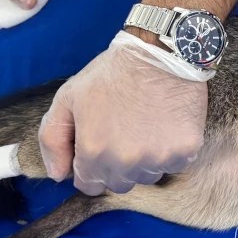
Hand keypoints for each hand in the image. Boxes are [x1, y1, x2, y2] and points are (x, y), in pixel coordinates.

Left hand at [39, 33, 207, 195]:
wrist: (160, 53)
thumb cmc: (112, 73)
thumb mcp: (68, 98)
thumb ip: (53, 139)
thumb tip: (58, 175)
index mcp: (93, 152)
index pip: (88, 185)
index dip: (90, 167)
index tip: (99, 146)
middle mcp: (125, 164)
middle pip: (118, 184)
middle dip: (116, 165)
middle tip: (122, 133)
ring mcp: (157, 160)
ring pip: (147, 177)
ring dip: (144, 160)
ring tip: (145, 127)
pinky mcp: (185, 152)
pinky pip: (173, 166)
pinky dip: (169, 152)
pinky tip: (164, 127)